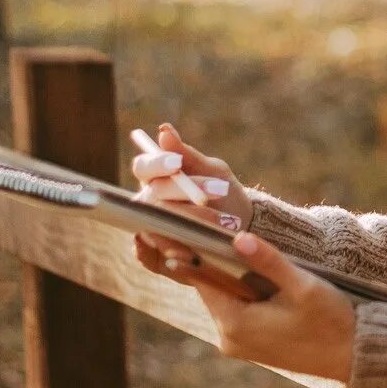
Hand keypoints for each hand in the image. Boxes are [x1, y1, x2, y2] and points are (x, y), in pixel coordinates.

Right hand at [129, 123, 253, 271]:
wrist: (242, 229)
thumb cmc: (223, 193)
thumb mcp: (213, 171)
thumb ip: (187, 154)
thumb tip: (164, 130)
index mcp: (156, 178)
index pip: (143, 167)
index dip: (156, 164)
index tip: (176, 163)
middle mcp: (147, 204)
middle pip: (151, 196)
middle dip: (185, 192)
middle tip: (219, 190)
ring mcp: (150, 231)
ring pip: (155, 225)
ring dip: (189, 222)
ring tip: (224, 222)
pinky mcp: (157, 257)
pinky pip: (153, 256)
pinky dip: (172, 253)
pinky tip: (193, 252)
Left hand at [132, 229, 356, 382]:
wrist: (355, 356)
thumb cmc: (333, 321)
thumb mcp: (303, 286)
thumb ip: (269, 261)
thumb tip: (238, 238)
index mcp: (237, 324)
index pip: (201, 279)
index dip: (187, 250)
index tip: (173, 224)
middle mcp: (230, 338)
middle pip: (209, 287)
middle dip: (204, 258)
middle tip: (190, 222)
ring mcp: (240, 344)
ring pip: (222, 297)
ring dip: (222, 272)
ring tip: (215, 237)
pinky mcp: (252, 344)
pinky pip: (234, 308)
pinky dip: (235, 288)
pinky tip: (240, 265)